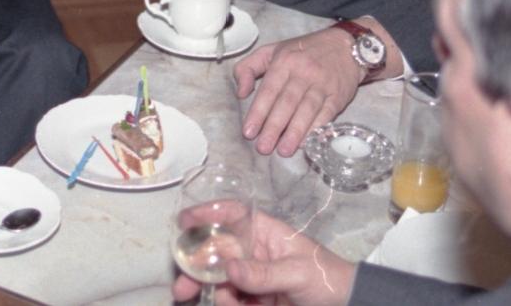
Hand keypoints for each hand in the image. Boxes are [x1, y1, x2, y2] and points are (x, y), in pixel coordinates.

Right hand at [169, 211, 352, 305]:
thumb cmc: (328, 279)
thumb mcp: (298, 273)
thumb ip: (264, 273)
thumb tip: (230, 269)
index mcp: (266, 233)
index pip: (233, 216)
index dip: (207, 214)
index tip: (183, 222)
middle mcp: (254, 252)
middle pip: (216, 253)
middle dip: (196, 268)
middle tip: (182, 287)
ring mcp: (253, 277)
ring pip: (219, 280)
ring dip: (210, 293)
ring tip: (221, 304)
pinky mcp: (254, 299)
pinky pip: (231, 300)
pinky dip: (228, 305)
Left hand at [234, 27, 365, 157]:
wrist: (344, 46)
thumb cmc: (303, 52)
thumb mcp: (271, 51)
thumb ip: (248, 68)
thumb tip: (240, 93)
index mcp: (284, 61)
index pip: (269, 90)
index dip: (258, 112)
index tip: (249, 132)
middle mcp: (304, 72)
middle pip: (287, 102)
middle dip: (274, 127)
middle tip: (264, 148)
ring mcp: (323, 83)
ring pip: (307, 109)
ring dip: (295, 132)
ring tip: (284, 150)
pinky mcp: (339, 94)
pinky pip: (327, 113)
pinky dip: (316, 128)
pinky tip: (306, 142)